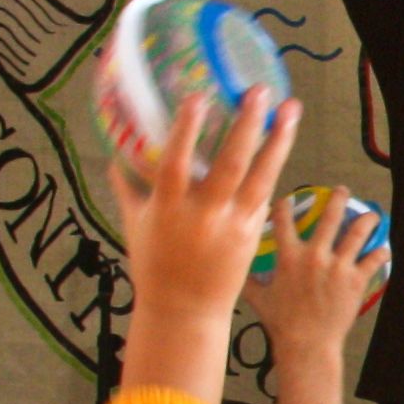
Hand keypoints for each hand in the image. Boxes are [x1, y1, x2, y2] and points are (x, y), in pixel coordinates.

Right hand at [109, 95, 297, 403]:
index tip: (198, 96)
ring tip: (290, 109)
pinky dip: (274, 168)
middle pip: (230, 164)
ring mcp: (231, 225)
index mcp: (168, 209)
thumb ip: (128, 189)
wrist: (184, 312)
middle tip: (259, 91)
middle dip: (247, 125)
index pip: (175, 162)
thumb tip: (114, 157)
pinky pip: (266, 195)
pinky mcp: (251, 235)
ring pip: (261, 177)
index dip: (186, 130)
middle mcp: (203, 215)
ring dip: (278, 141)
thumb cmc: (154, 266)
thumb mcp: (135, 225)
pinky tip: (282, 141)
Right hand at [257, 198, 383, 374]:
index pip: (284, 221)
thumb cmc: (281, 323)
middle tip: (342, 191)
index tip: (288, 199)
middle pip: (329, 217)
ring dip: (367, 220)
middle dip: (338, 198)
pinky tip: (384, 248)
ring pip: (357, 233)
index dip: (285, 206)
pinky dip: (380, 252)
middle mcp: (314, 255)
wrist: (307, 344)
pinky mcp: (356, 280)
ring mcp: (337, 266)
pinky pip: (373, 260)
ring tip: (373, 214)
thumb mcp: (259, 299)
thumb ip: (248, 282)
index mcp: (289, 257)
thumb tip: (235, 274)